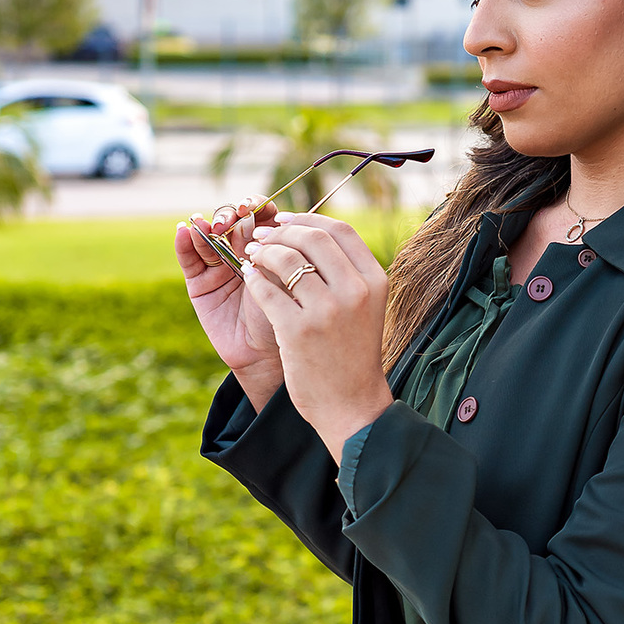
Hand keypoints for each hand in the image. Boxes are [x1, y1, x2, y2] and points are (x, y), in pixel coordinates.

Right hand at [175, 198, 284, 407]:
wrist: (268, 356)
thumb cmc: (288, 318)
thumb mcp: (286, 279)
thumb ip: (275, 250)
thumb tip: (259, 218)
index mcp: (271, 247)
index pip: (262, 215)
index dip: (256, 206)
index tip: (254, 207)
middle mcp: (244, 252)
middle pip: (233, 221)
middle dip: (232, 215)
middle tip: (232, 219)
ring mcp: (220, 266)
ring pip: (210, 236)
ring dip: (208, 226)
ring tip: (209, 226)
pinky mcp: (199, 283)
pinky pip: (189, 259)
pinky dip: (185, 243)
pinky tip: (184, 231)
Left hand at [238, 213, 392, 462]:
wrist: (351, 405)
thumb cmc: (352, 354)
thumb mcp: (364, 307)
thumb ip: (346, 273)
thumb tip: (311, 233)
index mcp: (375, 281)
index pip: (340, 230)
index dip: (307, 218)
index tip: (285, 220)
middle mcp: (355, 291)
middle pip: (312, 238)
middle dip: (281, 231)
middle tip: (261, 236)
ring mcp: (327, 311)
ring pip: (286, 259)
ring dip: (263, 251)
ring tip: (252, 255)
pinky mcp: (298, 331)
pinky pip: (266, 289)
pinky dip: (253, 278)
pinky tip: (248, 277)